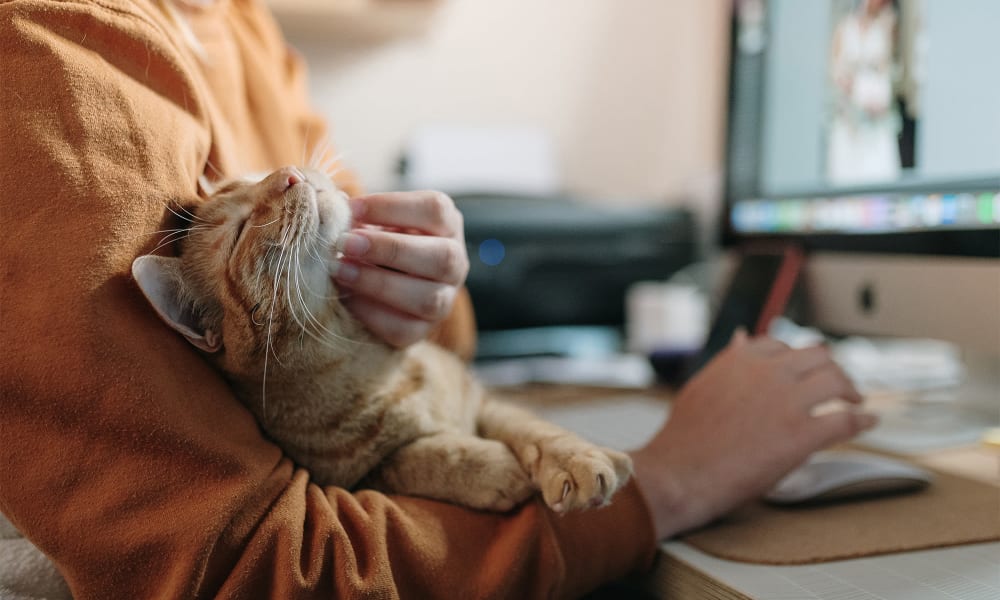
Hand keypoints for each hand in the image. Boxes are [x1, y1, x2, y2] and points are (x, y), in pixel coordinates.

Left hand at [334, 190, 468, 347]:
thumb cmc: (374, 241)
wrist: (376, 284)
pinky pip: (404, 329)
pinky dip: (371, 313)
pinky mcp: (422, 330)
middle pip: (442, 256)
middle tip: (346, 243)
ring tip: (340, 270)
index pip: (435, 209)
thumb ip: (357, 213)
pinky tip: (346, 298)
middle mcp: (455, 263)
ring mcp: (444, 300)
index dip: (392, 206)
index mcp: (447, 225)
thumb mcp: (373, 220)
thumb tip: (332, 207)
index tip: (351, 208)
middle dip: (390, 249)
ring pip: (428, 299)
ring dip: (379, 283)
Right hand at [629, 331, 876, 538]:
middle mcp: (768, 373)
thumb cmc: (686, 438)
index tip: (806, 371)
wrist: (681, 473)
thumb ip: (728, 361)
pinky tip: (868, 422)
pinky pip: (845, 420)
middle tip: (840, 385)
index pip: (783, 346)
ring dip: (851, 390)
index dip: (800, 359)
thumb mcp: (702, 386)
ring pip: (837, 381)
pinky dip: (862, 420)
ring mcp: (787, 402)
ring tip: (856, 401)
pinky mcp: (802, 434)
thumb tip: (742, 337)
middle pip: (818, 357)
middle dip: (832, 369)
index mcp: (742, 360)